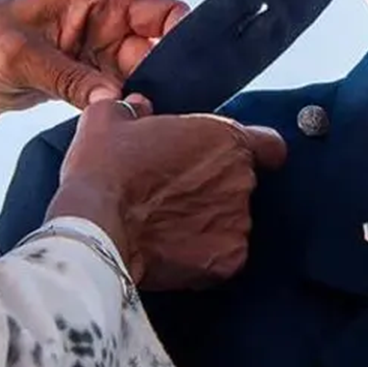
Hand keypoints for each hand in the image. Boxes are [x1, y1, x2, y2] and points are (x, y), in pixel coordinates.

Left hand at [0, 0, 189, 120]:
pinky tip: (131, 123)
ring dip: (146, 95)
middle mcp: (109, 25)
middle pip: (160, 49)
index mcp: (100, 0)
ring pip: (146, 76)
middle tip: (162, 104)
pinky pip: (125, 94)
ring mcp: (104, 55)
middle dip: (164, 75)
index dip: (181, 36)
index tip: (188, 69)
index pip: (162, 12)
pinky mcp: (95, 81)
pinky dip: (128, 108)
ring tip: (144, 116)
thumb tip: (113, 97)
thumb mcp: (23, 57)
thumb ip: (70, 77)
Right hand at [49, 97, 288, 290]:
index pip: (270, 145)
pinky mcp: (229, 260)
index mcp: (225, 139)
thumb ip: (132, 108)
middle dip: (217, 189)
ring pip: (233, 222)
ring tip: (169, 226)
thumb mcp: (108, 121)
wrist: (97, 225)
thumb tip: (138, 106)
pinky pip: (225, 256)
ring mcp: (239, 222)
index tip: (233, 161)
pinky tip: (173, 251)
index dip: (257, 153)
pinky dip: (205, 255)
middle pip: (243, 184)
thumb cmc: (105, 169)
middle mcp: (242, 179)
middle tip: (177, 195)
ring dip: (210, 223)